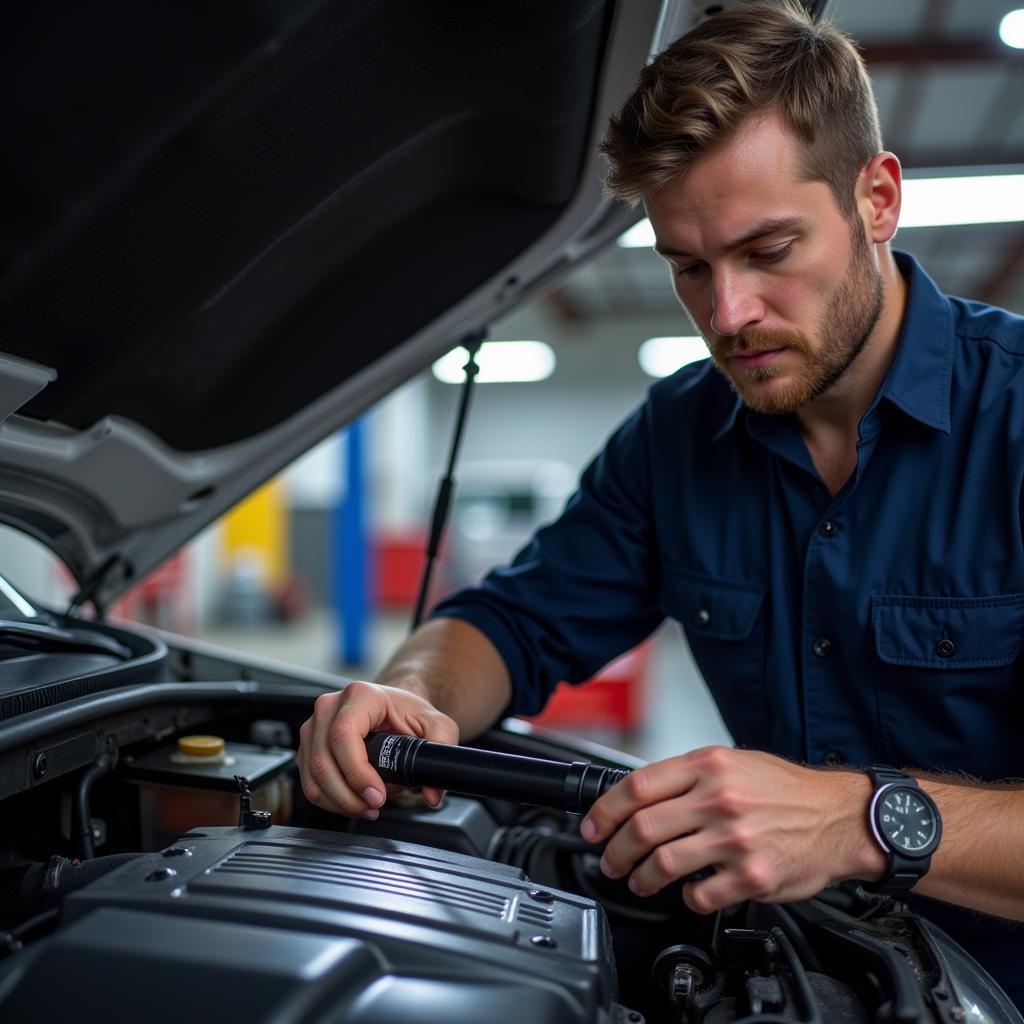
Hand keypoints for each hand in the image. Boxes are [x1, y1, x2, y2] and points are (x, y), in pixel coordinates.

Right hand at [298, 680, 459, 818]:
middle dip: (349, 795)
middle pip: (324, 761)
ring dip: (339, 802)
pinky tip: (354, 802)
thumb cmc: (410, 713)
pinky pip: (310, 782)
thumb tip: (432, 793)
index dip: (357, 772)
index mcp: (360, 694)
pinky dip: (330, 800)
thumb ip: (441, 753)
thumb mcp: (437, 726)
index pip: (344, 735)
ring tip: (368, 808)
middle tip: (375, 807)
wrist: (395, 709)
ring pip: (313, 776)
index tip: (377, 795)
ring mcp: (314, 726)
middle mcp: (330, 706)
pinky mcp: (308, 746)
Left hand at [580, 746, 882, 913]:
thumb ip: (688, 776)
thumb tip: (641, 796)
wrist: (839, 817)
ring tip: (640, 882)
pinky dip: (688, 898)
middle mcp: (719, 798)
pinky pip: (701, 895)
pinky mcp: (752, 875)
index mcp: (709, 766)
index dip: (605, 810)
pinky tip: (691, 893)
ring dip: (642, 879)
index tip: (594, 827)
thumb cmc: (785, 790)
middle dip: (616, 851)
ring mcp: (735, 838)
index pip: (637, 786)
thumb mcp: (733, 762)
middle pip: (643, 828)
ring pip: (664, 864)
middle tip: (610, 861)